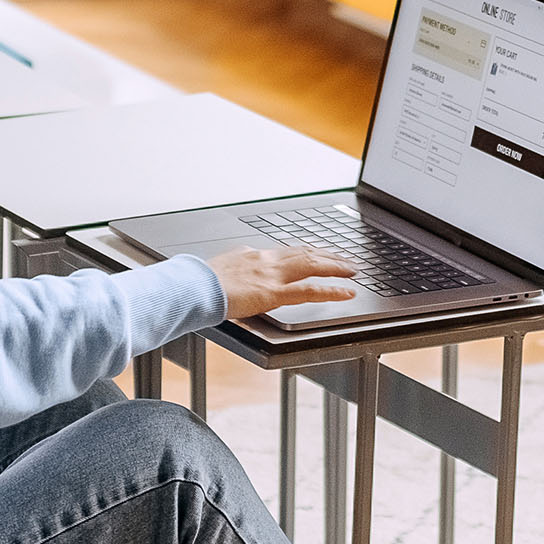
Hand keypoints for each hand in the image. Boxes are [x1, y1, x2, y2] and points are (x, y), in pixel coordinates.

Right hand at [209, 246, 356, 320]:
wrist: (191, 287)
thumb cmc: (197, 283)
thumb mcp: (217, 270)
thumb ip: (233, 268)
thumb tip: (235, 263)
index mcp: (251, 255)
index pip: (286, 251)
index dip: (306, 252)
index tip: (318, 253)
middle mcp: (265, 259)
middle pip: (305, 252)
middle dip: (328, 255)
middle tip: (345, 259)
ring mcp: (271, 275)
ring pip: (313, 265)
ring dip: (336, 266)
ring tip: (352, 270)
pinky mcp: (273, 292)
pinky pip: (310, 290)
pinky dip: (331, 291)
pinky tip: (347, 292)